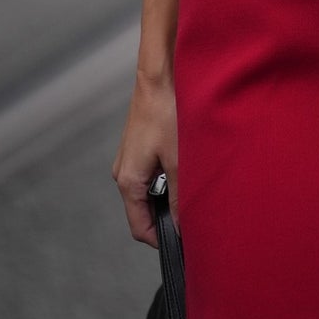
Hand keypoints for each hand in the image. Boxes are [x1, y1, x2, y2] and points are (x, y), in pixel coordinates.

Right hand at [111, 69, 178, 247]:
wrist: (160, 75)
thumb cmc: (167, 112)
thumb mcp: (180, 160)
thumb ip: (180, 197)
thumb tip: (183, 226)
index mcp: (128, 181)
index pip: (140, 228)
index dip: (162, 240)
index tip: (184, 243)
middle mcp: (123, 172)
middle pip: (144, 210)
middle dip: (168, 217)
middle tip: (196, 215)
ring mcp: (129, 158)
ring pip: (150, 191)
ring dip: (170, 194)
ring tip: (194, 187)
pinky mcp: (139, 146)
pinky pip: (152, 173)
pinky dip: (169, 176)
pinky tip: (188, 166)